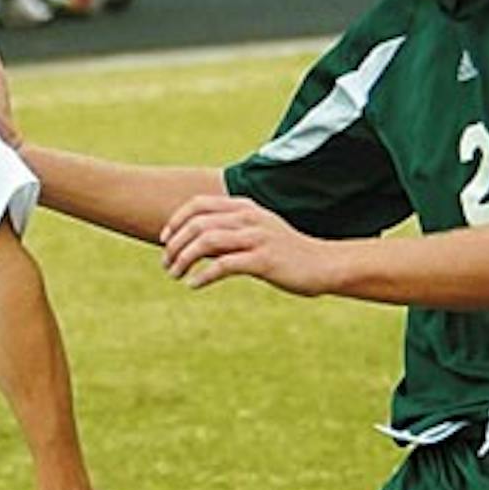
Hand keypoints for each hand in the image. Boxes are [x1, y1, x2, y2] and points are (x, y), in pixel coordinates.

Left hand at [161, 194, 333, 294]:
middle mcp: (249, 218)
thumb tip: (190, 244)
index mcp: (245, 207)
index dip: (176, 220)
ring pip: (207, 241)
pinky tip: (194, 284)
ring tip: (175, 275)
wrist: (323, 264)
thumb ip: (226, 234)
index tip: (165, 240)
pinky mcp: (264, 260)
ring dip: (184, 259)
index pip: (198, 204)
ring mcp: (257, 238)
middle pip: (198, 224)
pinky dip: (203, 275)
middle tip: (166, 264)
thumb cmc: (284, 252)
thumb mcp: (254, 234)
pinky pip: (224, 265)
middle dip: (175, 245)